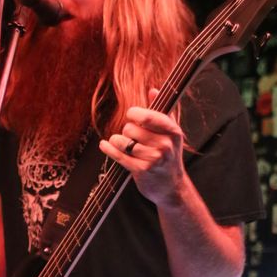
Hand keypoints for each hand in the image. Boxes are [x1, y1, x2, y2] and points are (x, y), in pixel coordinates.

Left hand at [99, 89, 185, 207]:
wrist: (172, 186)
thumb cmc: (169, 155)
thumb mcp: (171, 132)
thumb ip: (162, 110)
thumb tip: (152, 90)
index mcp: (173, 131)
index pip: (149, 116)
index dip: (135, 113)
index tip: (131, 115)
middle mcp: (165, 145)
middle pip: (132, 128)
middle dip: (127, 130)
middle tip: (132, 137)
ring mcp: (153, 159)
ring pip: (123, 141)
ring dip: (118, 141)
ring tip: (122, 143)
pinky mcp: (141, 171)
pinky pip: (119, 155)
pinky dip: (109, 149)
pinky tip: (104, 145)